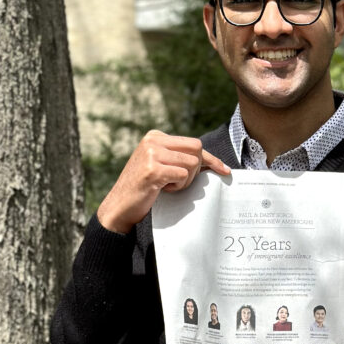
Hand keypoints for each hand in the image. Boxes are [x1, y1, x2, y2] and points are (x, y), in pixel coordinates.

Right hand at [97, 130, 230, 233]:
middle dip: (196, 169)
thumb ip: (178, 158)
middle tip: (181, 182)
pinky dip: (178, 186)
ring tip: (168, 186)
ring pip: (191, 163)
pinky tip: (163, 189)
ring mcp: (152, 153)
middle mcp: (153, 140)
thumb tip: (210, 162)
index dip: (210, 159)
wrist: (119, 206)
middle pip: (196, 149)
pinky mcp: (152, 169)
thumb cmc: (143, 189)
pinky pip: (182, 175)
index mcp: (155, 136)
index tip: (223, 170)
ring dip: (185, 180)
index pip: (193, 143)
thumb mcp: (160, 166)